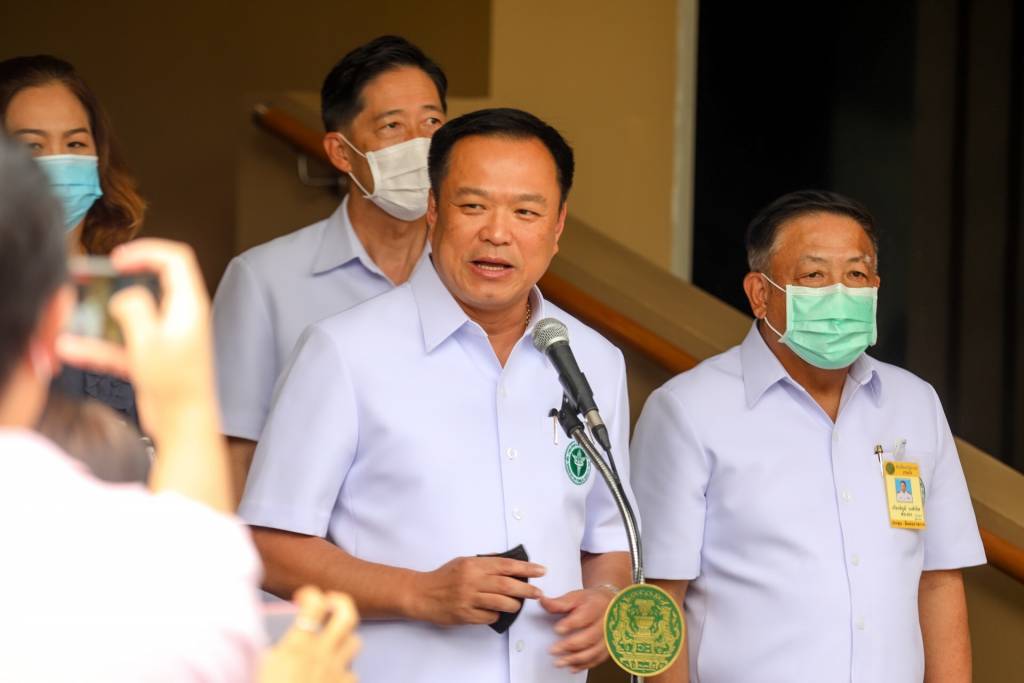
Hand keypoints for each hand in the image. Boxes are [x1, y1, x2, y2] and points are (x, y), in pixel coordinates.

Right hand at [56, 239, 215, 433]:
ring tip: (77, 312)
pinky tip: (74, 349)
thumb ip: (135, 310)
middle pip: (155, 282)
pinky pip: (123, 344)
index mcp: (189, 306)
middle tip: (101, 276)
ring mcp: (168, 338)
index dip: (147, 251)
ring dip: (105, 315)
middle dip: (125, 277)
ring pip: (132, 315)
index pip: (176, 260)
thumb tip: (125, 297)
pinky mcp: (154, 358)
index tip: (119, 258)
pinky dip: (101, 346)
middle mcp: (181, 318)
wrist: (185, 427)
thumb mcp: (149, 342)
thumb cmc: (177, 387)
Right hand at [260, 586, 360, 682]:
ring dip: (345, 637)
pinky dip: (344, 670)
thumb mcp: (258, 666)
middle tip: (329, 603)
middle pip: (348, 616)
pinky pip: (352, 673)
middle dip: (341, 602)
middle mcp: (322, 655)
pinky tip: (330, 673)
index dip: (311, 593)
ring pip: (355, 642)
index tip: (301, 597)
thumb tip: (265, 639)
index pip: (315, 604)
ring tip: (331, 639)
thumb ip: (265, 646)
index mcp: (297, 646)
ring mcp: (335, 672)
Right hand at [407, 556, 546, 625]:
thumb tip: (509, 563)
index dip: (526, 568)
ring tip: (518, 604)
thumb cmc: (444, 577)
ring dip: (514, 605)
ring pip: (500, 603)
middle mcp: (472, 580)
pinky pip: (488, 617)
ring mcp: (468, 599)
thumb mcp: (463, 561)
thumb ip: (485, 562)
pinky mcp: (464, 615)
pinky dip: (497, 615)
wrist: (421, 594)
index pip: (505, 565)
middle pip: (506, 585)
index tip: (541, 570)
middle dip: (526, 589)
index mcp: (473, 565)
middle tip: (538, 592)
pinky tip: (497, 613)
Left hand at [541, 587, 615, 672]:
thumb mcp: (576, 597)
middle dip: (570, 645)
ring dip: (575, 659)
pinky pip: (598, 659)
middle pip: (590, 637)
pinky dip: (584, 665)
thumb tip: (542, 601)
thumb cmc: (592, 601)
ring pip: (594, 651)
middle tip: (553, 650)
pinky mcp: (607, 648)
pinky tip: (572, 667)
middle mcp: (605, 623)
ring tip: (559, 662)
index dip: (570, 624)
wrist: (609, 605)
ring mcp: (608, 637)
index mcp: (597, 606)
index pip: (585, 616)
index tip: (557, 629)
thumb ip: (559, 603)